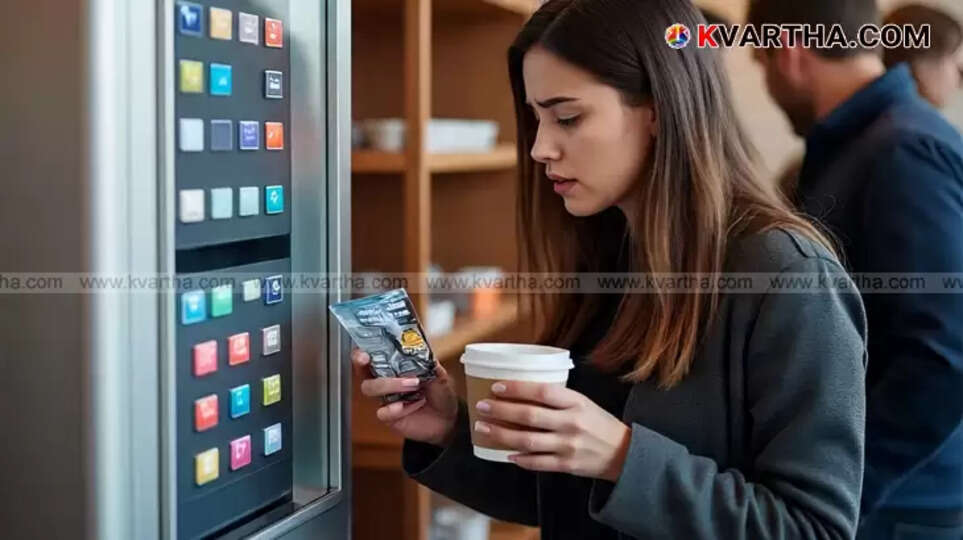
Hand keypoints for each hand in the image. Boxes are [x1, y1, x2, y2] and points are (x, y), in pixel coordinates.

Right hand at [352, 347, 458, 446]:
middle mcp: (386, 380)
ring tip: (413, 384)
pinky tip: (413, 405)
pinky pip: (382, 412)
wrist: (447, 418)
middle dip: (365, 365)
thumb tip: (423, 351)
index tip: (365, 350)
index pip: (372, 354)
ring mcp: (385, 398)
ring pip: (370, 388)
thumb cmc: (440, 393)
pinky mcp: (389, 416)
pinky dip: (396, 408)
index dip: (362, 351)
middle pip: (363, 370)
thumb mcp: (440, 374)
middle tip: (383, 363)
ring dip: (389, 384)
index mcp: (395, 366)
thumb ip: (430, 363)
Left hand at [473, 381, 631, 481]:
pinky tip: (506, 453)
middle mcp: (571, 423)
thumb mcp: (583, 403)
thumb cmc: (598, 423)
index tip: (497, 386)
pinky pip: (537, 462)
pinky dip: (520, 458)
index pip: (542, 392)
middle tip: (482, 406)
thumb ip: (557, 398)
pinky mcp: (567, 465)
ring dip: (501, 434)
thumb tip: (520, 390)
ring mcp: (568, 446)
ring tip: (483, 428)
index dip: (517, 388)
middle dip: (501, 411)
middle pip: (529, 416)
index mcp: (576, 402)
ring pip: (528, 441)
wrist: (623, 453)